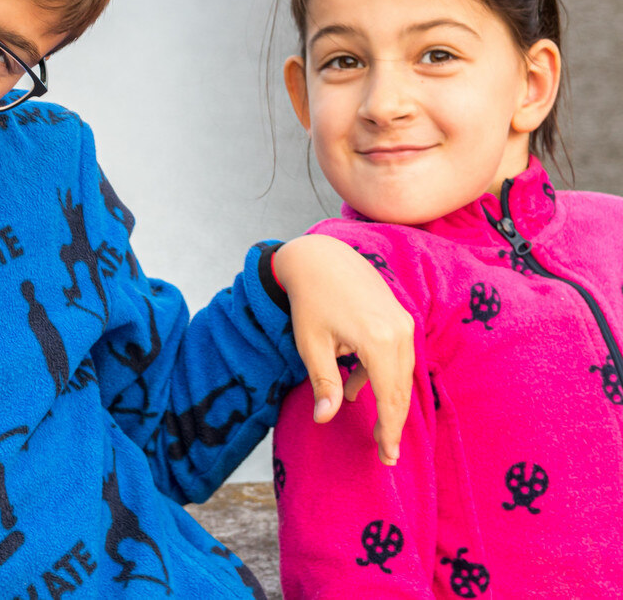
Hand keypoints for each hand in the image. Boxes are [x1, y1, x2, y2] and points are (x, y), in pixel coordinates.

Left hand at [273, 234, 414, 464]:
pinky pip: (397, 355)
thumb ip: (323, 382)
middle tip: (386, 454)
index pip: (390, 399)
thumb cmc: (310, 300)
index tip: (388, 457)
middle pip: (402, 390)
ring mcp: (404, 323)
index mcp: (379, 342)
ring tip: (366, 419)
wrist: (320, 256)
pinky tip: (353, 381)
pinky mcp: (400, 316)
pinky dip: (380, 374)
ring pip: (401, 374)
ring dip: (386, 398)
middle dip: (393, 423)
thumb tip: (325, 419)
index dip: (389, 431)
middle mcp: (400, 333)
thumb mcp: (311, 344)